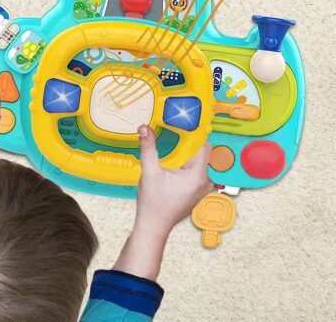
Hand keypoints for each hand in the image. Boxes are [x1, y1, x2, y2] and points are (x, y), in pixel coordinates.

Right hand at [113, 126, 212, 280]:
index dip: (194, 134)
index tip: (184, 125)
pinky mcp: (198, 190)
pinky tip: (176, 161)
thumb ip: (148, 148)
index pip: (204, 146)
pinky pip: (198, 170)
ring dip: (189, 152)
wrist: (154, 226)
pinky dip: (189, 163)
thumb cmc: (153, 204)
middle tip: (177, 131)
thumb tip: (144, 129)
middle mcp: (205, 181)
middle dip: (189, 142)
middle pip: (203, 152)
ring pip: (201, 160)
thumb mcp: (149, 172)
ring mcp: (203, 187)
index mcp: (198, 176)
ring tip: (175, 145)